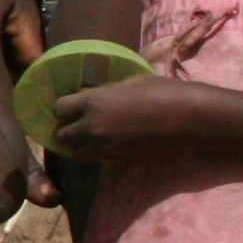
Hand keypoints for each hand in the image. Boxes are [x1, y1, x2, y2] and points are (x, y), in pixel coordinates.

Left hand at [47, 74, 195, 159]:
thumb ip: (104, 92)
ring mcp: (104, 146)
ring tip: (90, 138)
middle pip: (61, 137)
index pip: (58, 109)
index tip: (71, 107)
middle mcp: (92, 127)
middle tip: (77, 125)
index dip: (63, 108)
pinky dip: (97, 154)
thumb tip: (92, 95)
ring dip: (79, 147)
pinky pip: (96, 160)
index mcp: (92, 102)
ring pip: (76, 155)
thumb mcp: (127, 83)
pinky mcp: (118, 159)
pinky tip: (108, 144)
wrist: (184, 118)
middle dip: (66, 131)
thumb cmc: (159, 91)